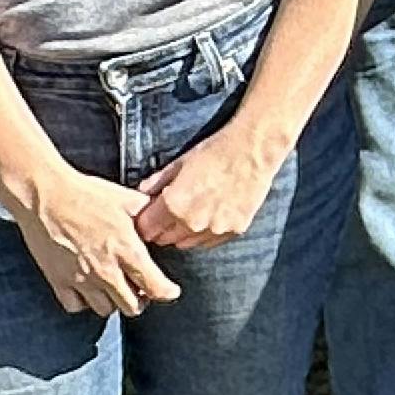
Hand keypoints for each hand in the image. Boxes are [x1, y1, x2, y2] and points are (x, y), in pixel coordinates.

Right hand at [12, 170, 180, 318]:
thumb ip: (149, 215)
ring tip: (114, 286)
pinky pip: (76, 306)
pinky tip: (87, 288)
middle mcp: (106, 271)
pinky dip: (83, 302)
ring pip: (105, 309)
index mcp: (127, 250)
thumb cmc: (85, 194)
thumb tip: (165, 220)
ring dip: (113, 300)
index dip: (167, 292)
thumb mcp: (127, 199)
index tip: (170, 291)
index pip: (155, 287)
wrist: (44, 195)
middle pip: (132, 307)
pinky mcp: (58, 281)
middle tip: (140, 287)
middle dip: (141, 299)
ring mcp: (81, 279)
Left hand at [133, 118, 287, 249]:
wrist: (254, 150)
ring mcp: (215, 229)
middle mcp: (192, 223)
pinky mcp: (234, 230)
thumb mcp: (179, 163)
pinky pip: (209, 241)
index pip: (146, 229)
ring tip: (191, 212)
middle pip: (164, 239)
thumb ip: (157, 182)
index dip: (145, 221)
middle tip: (168, 212)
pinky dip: (205, 232)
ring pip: (186, 244)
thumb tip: (140, 194)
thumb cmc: (215, 151)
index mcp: (174, 205)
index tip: (149, 215)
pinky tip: (210, 213)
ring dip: (182, 233)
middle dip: (161, 228)